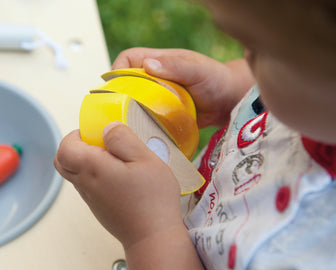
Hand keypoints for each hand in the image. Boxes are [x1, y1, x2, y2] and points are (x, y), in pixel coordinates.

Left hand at [54, 122, 183, 247]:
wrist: (153, 238)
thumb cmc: (152, 200)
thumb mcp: (145, 159)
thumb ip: (123, 139)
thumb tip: (107, 127)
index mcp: (92, 169)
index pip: (64, 147)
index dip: (76, 134)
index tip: (96, 132)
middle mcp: (85, 184)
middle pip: (63, 161)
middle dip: (76, 146)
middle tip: (101, 143)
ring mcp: (91, 199)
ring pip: (75, 174)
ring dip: (87, 161)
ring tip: (116, 160)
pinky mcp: (99, 208)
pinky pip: (88, 186)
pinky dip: (96, 175)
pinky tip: (121, 177)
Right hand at [113, 47, 254, 127]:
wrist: (230, 102)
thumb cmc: (216, 80)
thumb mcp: (197, 71)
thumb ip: (175, 67)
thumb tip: (147, 65)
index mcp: (159, 61)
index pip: (128, 59)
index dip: (118, 70)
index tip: (116, 88)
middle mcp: (154, 78)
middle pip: (126, 82)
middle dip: (120, 95)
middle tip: (120, 111)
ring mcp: (158, 96)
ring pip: (134, 101)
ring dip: (130, 111)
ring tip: (130, 124)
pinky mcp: (162, 112)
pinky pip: (146, 116)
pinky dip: (142, 122)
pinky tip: (143, 132)